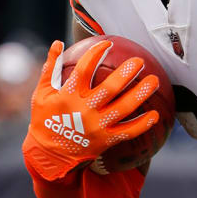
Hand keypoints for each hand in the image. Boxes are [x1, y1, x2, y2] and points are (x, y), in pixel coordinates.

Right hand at [22, 40, 158, 180]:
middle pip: (110, 89)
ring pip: (123, 108)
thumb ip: (51, 68)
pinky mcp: (105, 140)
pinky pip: (127, 132)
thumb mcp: (41, 93)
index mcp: (68, 96)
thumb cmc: (45, 119)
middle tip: (139, 61)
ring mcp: (96, 126)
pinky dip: (142, 124)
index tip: (108, 43)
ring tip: (154, 81)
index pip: (84, 70)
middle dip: (126, 73)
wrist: (48, 155)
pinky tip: (155, 115)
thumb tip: (57, 43)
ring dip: (140, 94)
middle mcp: (84, 110)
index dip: (96, 54)